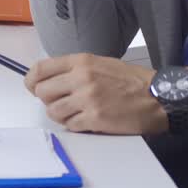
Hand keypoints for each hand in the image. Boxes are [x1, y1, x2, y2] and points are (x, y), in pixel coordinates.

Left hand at [24, 53, 166, 134]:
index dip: (31, 80)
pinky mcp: (94, 118)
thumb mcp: (101, 63)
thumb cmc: (131, 80)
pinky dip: (74, 125)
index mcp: (81, 61)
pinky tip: (87, 120)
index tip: (32, 86)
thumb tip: (49, 79)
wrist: (156, 96)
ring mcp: (87, 99)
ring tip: (76, 112)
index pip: (40, 69)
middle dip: (48, 100)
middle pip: (42, 92)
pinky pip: (69, 125)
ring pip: (53, 111)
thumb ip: (74, 69)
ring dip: (61, 115)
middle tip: (60, 101)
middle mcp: (81, 78)